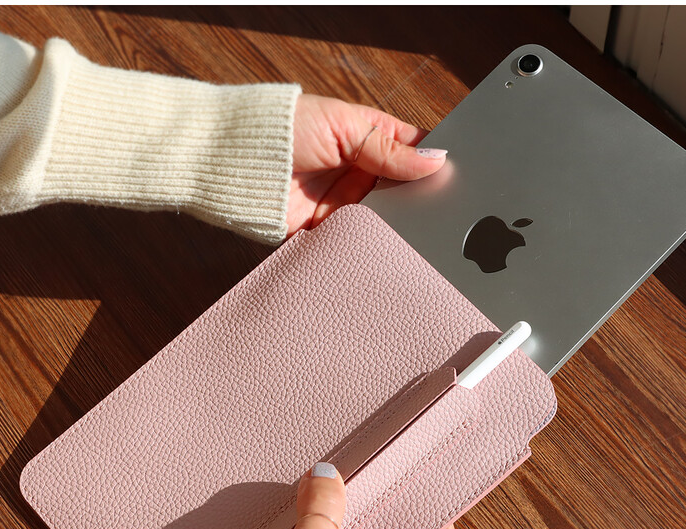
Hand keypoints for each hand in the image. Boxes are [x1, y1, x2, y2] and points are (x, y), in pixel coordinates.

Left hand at [288, 94, 447, 235]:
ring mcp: (343, 201)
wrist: (230, 161)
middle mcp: (358, 171)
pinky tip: (385, 245)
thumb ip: (389, 149)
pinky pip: (355, 239)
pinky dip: (367, 242)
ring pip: (383, 218)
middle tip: (440, 209)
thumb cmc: (282, 128)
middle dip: (417, 198)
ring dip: (394, 223)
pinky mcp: (325, 229)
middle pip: (402, 189)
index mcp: (366, 137)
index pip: (411, 150)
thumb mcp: (343, 127)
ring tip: (415, 230)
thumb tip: (435, 159)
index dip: (432, 161)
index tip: (455, 175)